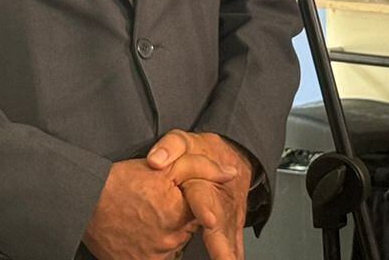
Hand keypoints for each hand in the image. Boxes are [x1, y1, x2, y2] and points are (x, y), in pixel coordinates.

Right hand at [83, 147, 237, 259]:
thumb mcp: (163, 166)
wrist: (84, 201)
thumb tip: (231, 173)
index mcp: (181, 212)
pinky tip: (137, 236)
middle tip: (151, 209)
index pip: (200, 213)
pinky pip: (157, 258)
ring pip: (172, 247)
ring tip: (142, 221)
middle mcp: (172, 238)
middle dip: (175, 222)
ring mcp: (157, 255)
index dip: (185, 205)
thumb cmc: (120, 182)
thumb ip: (200, 167)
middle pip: (186, 232)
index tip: (168, 202)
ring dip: (163, 237)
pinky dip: (150, 250)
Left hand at [146, 131, 250, 259]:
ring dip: (228, 253)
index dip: (205, 208)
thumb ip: (168, 148)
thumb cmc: (198, 151)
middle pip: (221, 225)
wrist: (230, 156)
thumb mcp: (182, 141)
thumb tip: (155, 161)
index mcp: (205, 182)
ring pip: (229, 238)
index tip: (209, 222)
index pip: (203, 195)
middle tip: (224, 258)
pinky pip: (234, 243)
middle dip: (221, 245)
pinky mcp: (233, 226)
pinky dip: (232, 254)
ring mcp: (229, 216)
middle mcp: (220, 202)